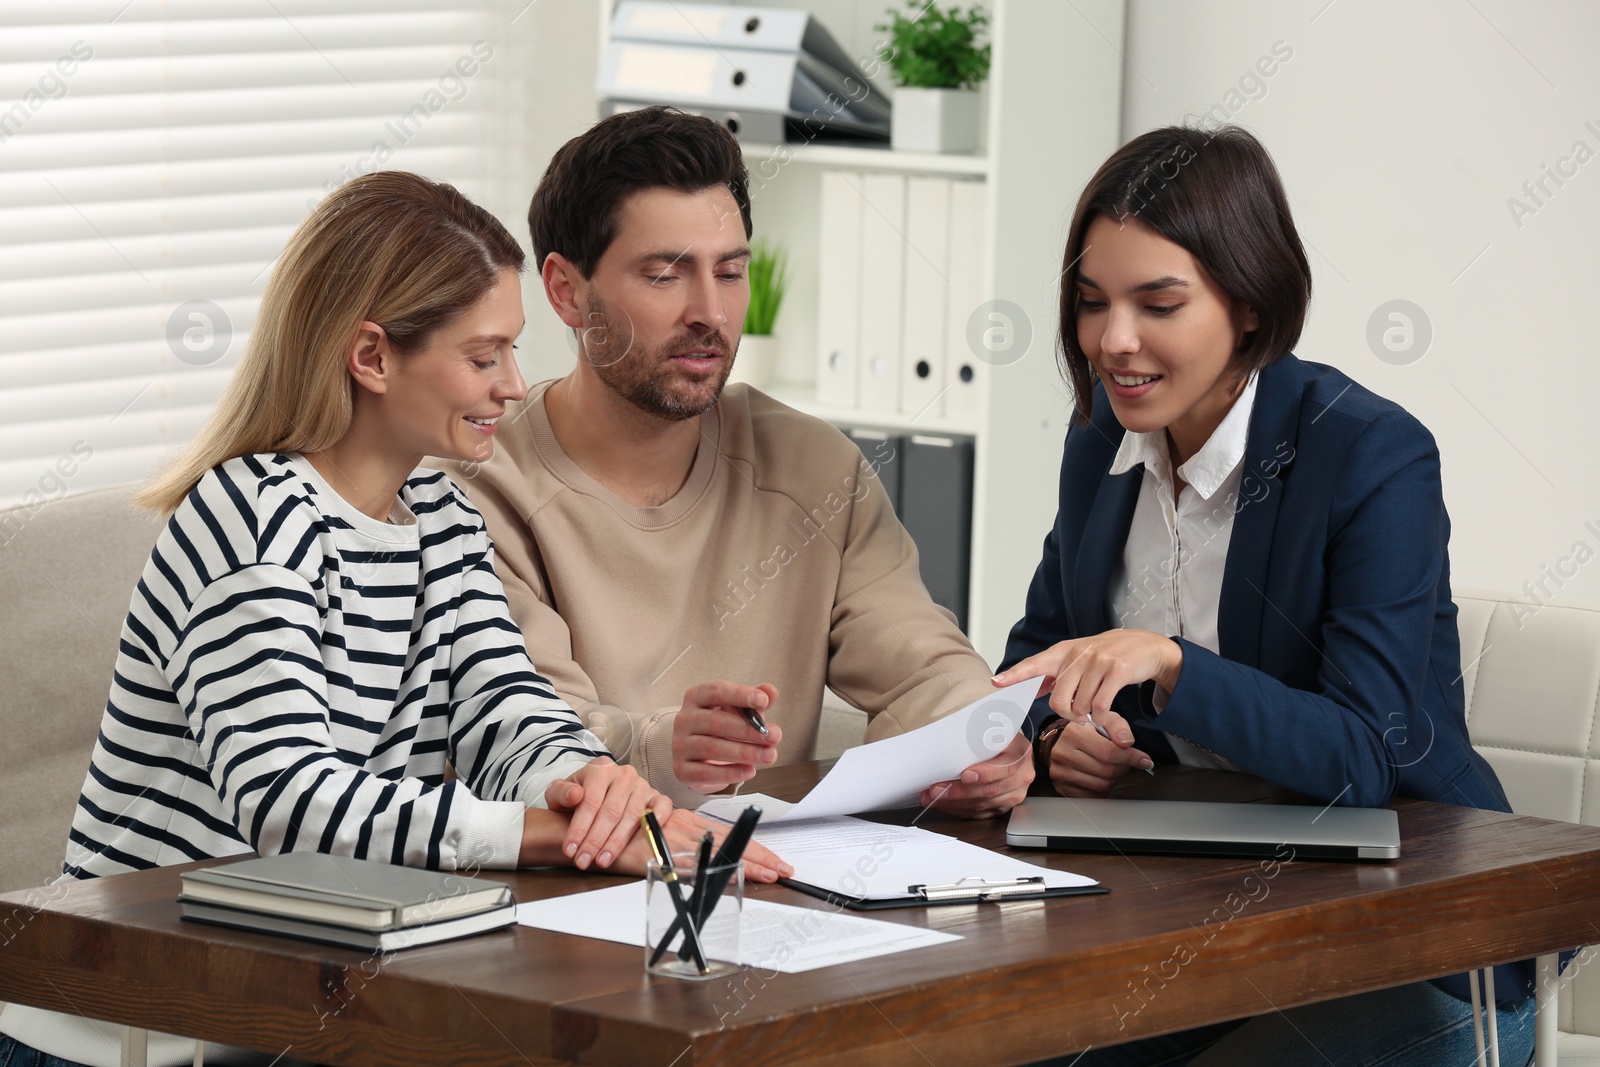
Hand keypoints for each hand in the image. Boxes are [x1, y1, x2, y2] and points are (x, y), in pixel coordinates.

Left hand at [545, 757, 667, 869]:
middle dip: (595, 840)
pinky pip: (662, 808)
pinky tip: (647, 840)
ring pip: (632, 815)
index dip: (580, 828)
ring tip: (602, 861)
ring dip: (617, 842)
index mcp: (601, 768)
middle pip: (611, 811)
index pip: (591, 801)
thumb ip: (561, 793)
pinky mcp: (656, 796)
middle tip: (584, 860)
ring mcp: (642, 785)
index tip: (570, 849)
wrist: (595, 792)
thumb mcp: (559, 793)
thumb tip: (575, 795)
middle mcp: (624, 774)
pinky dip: (656, 822)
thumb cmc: (577, 796)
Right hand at [612, 809, 793, 882]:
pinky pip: (691, 865)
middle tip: (784, 869)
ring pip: (718, 853)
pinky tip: (730, 877)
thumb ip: (678, 845)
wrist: (584, 825)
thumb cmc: (618, 834)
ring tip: (770, 875)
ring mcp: (671, 839)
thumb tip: (707, 863)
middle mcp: (683, 826)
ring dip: (746, 865)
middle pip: (730, 842)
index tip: (774, 860)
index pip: (727, 834)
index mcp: (684, 822)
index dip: (752, 847)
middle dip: (760, 857)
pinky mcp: (657, 854)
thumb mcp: (655, 836)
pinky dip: (712, 872)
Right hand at [672, 681, 783, 793]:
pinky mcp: (682, 770)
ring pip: (712, 748)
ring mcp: (680, 745)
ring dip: (745, 753)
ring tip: (769, 755)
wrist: (700, 756)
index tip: (763, 701)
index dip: (739, 695)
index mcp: (696, 697)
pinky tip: (750, 771)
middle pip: (716, 722)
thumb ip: (756, 701)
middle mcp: (684, 719)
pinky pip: (706, 773)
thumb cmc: (722, 727)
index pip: (715, 691)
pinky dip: (731, 773)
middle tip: (774, 736)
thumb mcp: (739, 711)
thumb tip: (770, 692)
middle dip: (748, 730)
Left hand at [918, 732, 1034, 817]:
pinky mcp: (1004, 807)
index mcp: (1020, 753)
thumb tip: (946, 740)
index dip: (986, 773)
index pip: (1007, 766)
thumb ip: (978, 734)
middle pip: (990, 790)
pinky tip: (945, 805)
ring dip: (954, 803)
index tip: (965, 776)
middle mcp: (1022, 776)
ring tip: (933, 797)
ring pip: (983, 805)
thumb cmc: (998, 737)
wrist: (1012, 750)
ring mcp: (1014, 794)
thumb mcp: (994, 728)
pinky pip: (980, 814)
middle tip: (936, 789)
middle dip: (959, 792)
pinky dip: (959, 810)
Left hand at [992, 631, 1181, 722]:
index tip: (997, 682)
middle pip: (1058, 698)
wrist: (1145, 646)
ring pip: (1080, 704)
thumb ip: (1054, 673)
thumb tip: (1026, 687)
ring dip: (1087, 714)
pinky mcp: (1117, 671)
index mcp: (1064, 651)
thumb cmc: (1107, 655)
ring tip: (1094, 708)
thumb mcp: (1078, 658)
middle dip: (1066, 712)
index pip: (1034, 664)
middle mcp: (1078, 654)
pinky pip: (1101, 705)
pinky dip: (1101, 716)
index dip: (1015, 674)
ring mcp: (1098, 661)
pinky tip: (1103, 714)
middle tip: (1077, 713)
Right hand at [1041, 711, 1152, 796]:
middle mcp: (1063, 753)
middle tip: (1124, 761)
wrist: (1062, 743)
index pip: (1108, 751)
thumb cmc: (1086, 732)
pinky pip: (1093, 796)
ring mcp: (1061, 773)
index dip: (1130, 757)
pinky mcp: (1062, 788)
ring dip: (1113, 779)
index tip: (1144, 760)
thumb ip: (1118, 727)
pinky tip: (1100, 777)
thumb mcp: (1103, 720)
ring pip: (1102, 785)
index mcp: (1074, 733)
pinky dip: (1103, 789)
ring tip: (1110, 767)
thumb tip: (1127, 742)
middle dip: (1122, 768)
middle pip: (1107, 771)